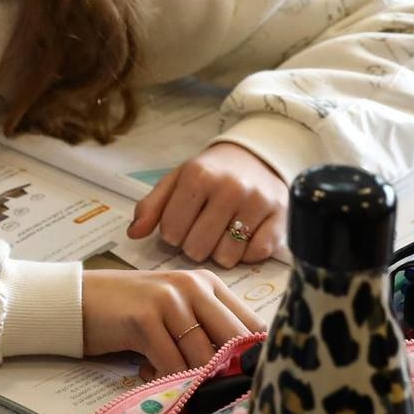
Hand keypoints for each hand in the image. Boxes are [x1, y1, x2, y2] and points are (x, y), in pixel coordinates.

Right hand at [83, 269, 265, 379]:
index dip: (253, 357)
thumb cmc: (130, 312)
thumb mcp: (177, 313)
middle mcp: (192, 285)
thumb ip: (208, 330)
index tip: (243, 379)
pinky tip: (148, 372)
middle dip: (228, 372)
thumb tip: (244, 369)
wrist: (79, 300)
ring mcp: (169, 299)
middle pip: (234, 341)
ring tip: (176, 382)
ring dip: (193, 380)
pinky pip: (172, 364)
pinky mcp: (145, 317)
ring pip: (203, 357)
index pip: (252, 324)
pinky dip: (166, 380)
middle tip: (216, 390)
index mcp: (207, 283)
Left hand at [129, 143, 289, 267]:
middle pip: (198, 248)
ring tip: (220, 236)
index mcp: (198, 176)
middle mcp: (230, 188)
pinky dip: (246, 253)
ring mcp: (258, 203)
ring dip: (220, 252)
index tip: (180, 225)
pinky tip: (242, 238)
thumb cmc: (210, 173)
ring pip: (227, 256)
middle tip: (200, 233)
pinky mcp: (280, 218)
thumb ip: (151, 206)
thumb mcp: (177, 180)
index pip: (171, 230)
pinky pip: (256, 255)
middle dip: (194, 246)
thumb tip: (133, 234)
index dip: (172, 234)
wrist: (256, 157)